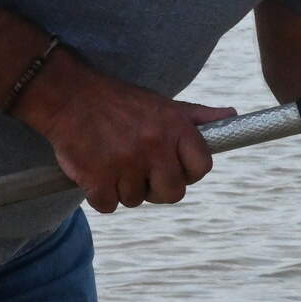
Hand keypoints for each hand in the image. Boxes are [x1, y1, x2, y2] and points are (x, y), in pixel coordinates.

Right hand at [14, 50, 237, 211]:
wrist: (68, 96)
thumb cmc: (118, 102)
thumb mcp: (162, 103)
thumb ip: (197, 117)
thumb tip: (232, 116)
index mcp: (174, 127)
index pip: (202, 167)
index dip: (188, 173)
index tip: (173, 168)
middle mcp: (154, 146)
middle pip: (173, 194)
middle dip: (156, 188)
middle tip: (139, 171)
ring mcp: (125, 164)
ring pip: (136, 200)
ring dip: (123, 188)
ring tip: (111, 161)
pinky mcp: (97, 179)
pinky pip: (108, 205)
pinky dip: (99, 195)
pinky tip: (95, 172)